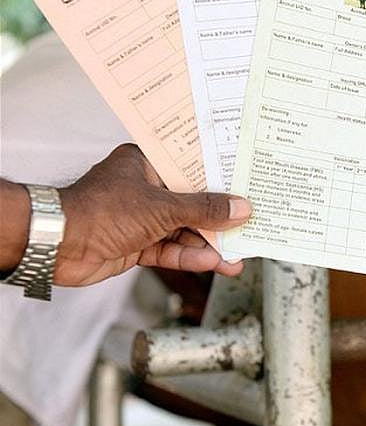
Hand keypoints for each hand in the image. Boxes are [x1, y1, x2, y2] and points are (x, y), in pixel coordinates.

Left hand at [52, 144, 251, 285]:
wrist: (55, 245)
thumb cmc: (100, 211)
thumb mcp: (163, 207)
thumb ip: (205, 209)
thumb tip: (240, 208)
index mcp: (147, 163)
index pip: (193, 168)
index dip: (222, 179)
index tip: (248, 187)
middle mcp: (145, 187)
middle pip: (193, 202)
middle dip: (220, 219)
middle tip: (249, 226)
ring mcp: (141, 218)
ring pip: (184, 230)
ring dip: (208, 244)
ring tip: (237, 255)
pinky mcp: (136, 243)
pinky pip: (170, 249)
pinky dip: (190, 256)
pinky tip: (212, 262)